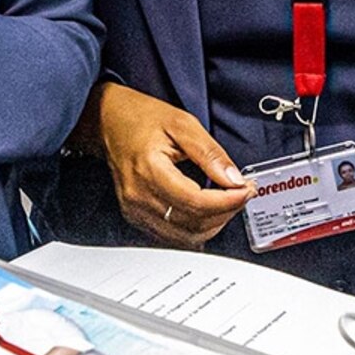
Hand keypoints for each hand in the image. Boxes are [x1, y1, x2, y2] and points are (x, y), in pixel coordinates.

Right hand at [93, 81, 252, 246]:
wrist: (108, 121)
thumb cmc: (140, 118)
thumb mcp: (182, 123)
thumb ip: (210, 154)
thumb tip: (234, 179)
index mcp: (149, 171)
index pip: (196, 202)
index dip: (228, 201)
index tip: (246, 189)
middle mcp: (139, 196)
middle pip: (193, 223)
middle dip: (226, 211)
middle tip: (242, 192)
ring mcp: (135, 210)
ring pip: (185, 236)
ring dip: (214, 223)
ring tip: (227, 201)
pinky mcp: (136, 216)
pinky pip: (172, 236)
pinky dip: (196, 227)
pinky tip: (207, 211)